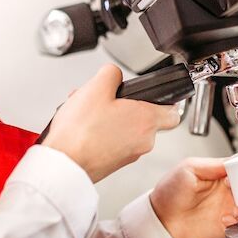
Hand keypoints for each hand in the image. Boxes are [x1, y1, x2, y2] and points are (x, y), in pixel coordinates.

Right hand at [45, 64, 181, 182]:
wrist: (64, 164)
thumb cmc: (81, 132)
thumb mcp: (96, 87)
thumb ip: (111, 74)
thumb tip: (114, 74)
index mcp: (146, 120)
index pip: (173, 112)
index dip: (166, 100)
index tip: (156, 95)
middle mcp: (143, 141)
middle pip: (144, 119)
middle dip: (125, 106)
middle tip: (108, 99)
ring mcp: (128, 155)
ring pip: (126, 130)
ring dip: (110, 118)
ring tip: (87, 111)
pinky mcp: (113, 164)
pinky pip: (114, 142)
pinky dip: (102, 132)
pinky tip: (82, 125)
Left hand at [149, 157, 237, 237]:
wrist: (161, 220)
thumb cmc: (170, 192)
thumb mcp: (189, 168)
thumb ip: (214, 163)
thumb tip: (237, 157)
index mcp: (219, 173)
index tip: (234, 178)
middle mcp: (226, 190)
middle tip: (236, 193)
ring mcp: (227, 207)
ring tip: (233, 209)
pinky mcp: (227, 224)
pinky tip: (226, 219)